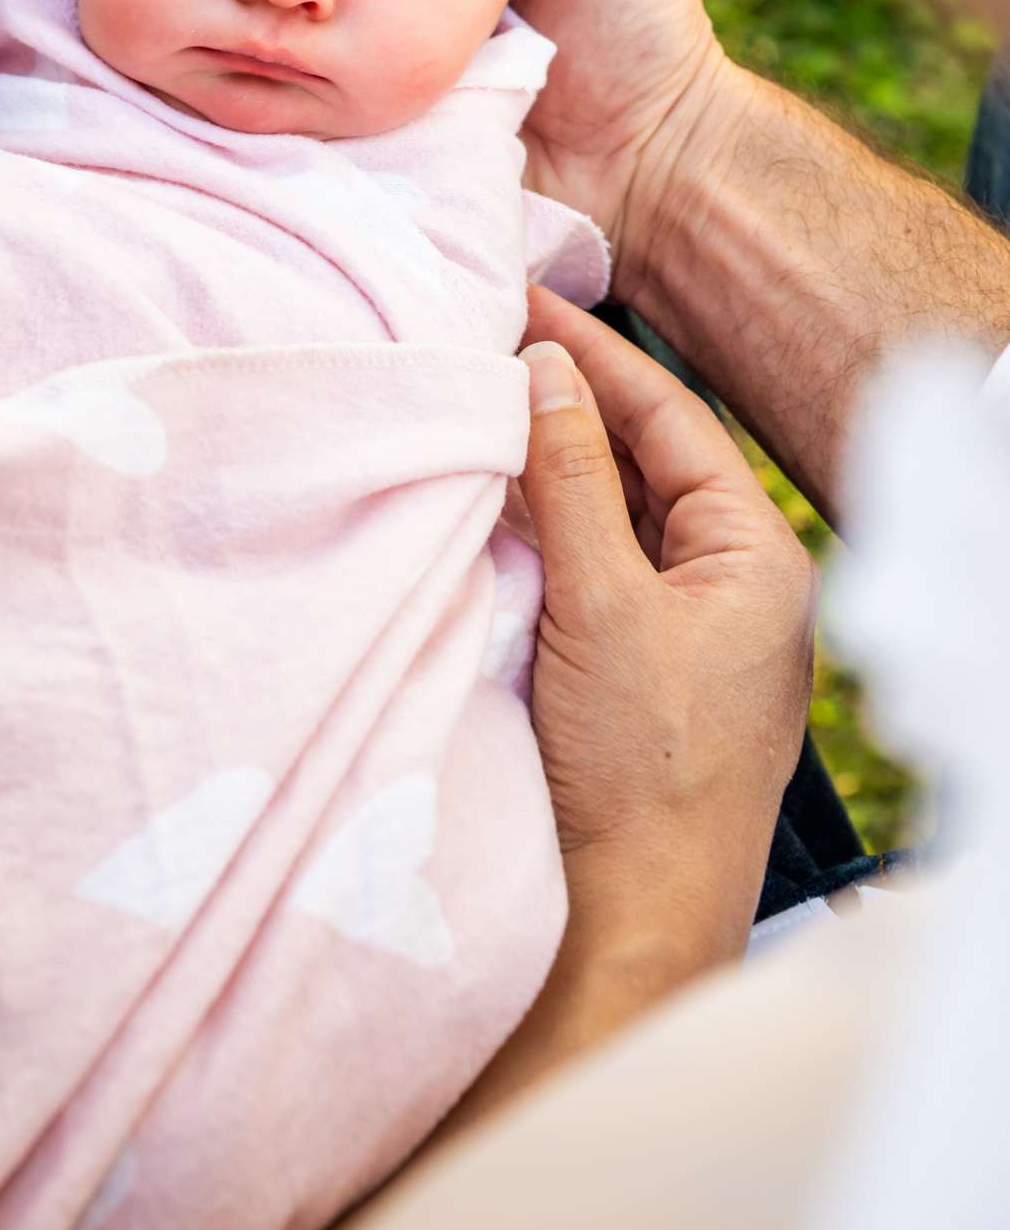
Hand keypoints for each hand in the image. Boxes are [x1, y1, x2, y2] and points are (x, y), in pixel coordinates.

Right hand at [518, 288, 816, 949]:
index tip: (529, 305)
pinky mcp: (625, 674)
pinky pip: (582, 573)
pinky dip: (534, 531)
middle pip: (642, 463)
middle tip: (488, 341)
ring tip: (473, 403)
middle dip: (567, 403)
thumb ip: (572, 479)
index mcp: (757, 561)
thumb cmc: (643, 776)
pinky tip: (481, 501)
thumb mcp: (603, 604)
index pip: (676, 421)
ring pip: (607, 517)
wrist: (624, 923)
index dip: (599, 357)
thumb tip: (544, 373)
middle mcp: (727, 590)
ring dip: (544, 465)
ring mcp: (677, 634)